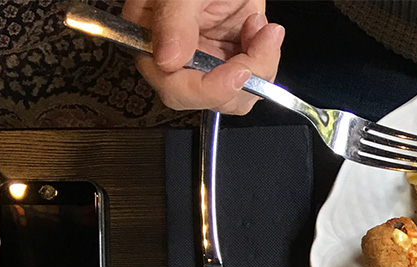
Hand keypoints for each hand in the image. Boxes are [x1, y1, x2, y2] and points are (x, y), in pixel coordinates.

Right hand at [122, 0, 284, 113]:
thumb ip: (174, 19)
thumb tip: (168, 60)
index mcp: (150, 36)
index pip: (170, 84)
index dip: (205, 89)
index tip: (237, 72)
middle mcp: (176, 54)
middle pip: (205, 98)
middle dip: (239, 80)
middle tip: (258, 43)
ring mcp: (205, 58)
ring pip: (234, 96)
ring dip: (259, 67)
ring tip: (262, 28)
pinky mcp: (231, 59)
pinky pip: (252, 81)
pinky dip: (266, 59)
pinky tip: (262, 29)